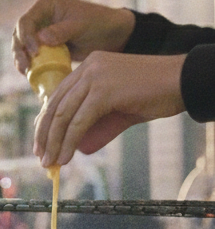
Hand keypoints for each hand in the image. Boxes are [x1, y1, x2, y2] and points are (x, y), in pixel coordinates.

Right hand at [12, 0, 135, 73]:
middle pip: (18, 35)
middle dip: (19, 51)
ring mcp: (39, 33)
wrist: (111, 36)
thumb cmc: (98, 24)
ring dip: (20, 60)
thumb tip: (42, 38)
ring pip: (21, 47)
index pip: (26, 21)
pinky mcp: (43, 48)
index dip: (26, 37)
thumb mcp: (81, 25)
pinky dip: (29, 66)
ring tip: (26, 72)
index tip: (35, 52)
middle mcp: (39, 18)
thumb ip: (62, 31)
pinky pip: (30, 57)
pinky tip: (30, 75)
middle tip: (25, 66)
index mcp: (46, 6)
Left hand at [34, 52, 186, 166]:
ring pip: (64, 115)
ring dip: (55, 142)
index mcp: (89, 66)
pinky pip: (79, 122)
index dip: (46, 122)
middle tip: (41, 157)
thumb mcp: (119, 107)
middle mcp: (88, 67)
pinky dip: (69, 142)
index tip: (41, 143)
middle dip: (45, 135)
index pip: (58, 96)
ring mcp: (95, 76)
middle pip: (55, 105)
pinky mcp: (103, 91)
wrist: (186, 81)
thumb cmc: (156, 94)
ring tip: (51, 162)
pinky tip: (65, 157)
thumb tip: (79, 146)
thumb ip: (97, 122)